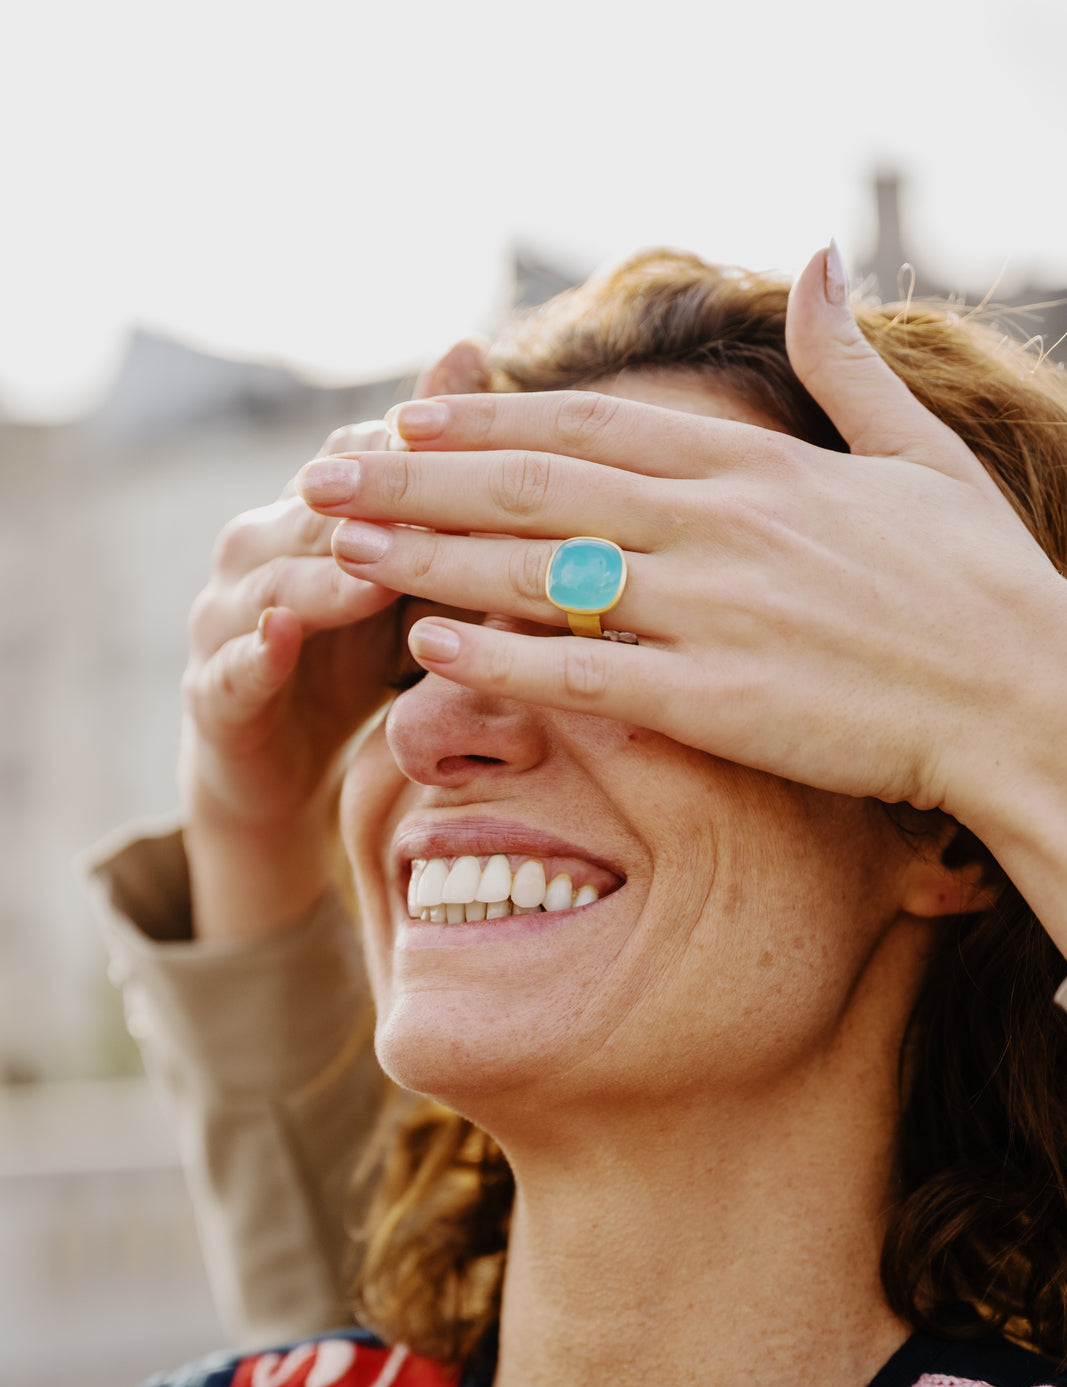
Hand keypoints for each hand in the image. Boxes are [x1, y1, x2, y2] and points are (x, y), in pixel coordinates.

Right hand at [180, 341, 490, 935]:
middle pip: (319, 513)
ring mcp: (226, 618)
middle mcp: (258, 547)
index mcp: (312, 512)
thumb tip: (556, 442)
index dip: (421, 453)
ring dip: (323, 576)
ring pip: (274, 583)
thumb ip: (464, 524)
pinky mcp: (211, 692)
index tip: (494, 446)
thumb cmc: (360, 661)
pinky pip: (230, 668)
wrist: (279, 769)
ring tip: (372, 570)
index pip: (364, 459)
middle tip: (446, 503)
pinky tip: (281, 637)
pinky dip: (254, 651)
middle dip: (379, 508)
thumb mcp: (421, 588)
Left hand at [298, 250, 1065, 829]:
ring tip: (339, 546)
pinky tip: (426, 649)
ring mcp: (711, 609)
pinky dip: (500, 660)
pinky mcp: (716, 699)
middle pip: (535, 487)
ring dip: (428, 556)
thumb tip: (816, 258)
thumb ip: (842, 361)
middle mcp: (716, 524)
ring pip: (539, 572)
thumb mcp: (912, 452)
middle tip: (324, 474)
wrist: (1027, 694)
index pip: (590, 426)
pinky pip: (584, 675)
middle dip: (418, 480)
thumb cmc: (978, 583)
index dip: (488, 420)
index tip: (408, 415)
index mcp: (753, 464)